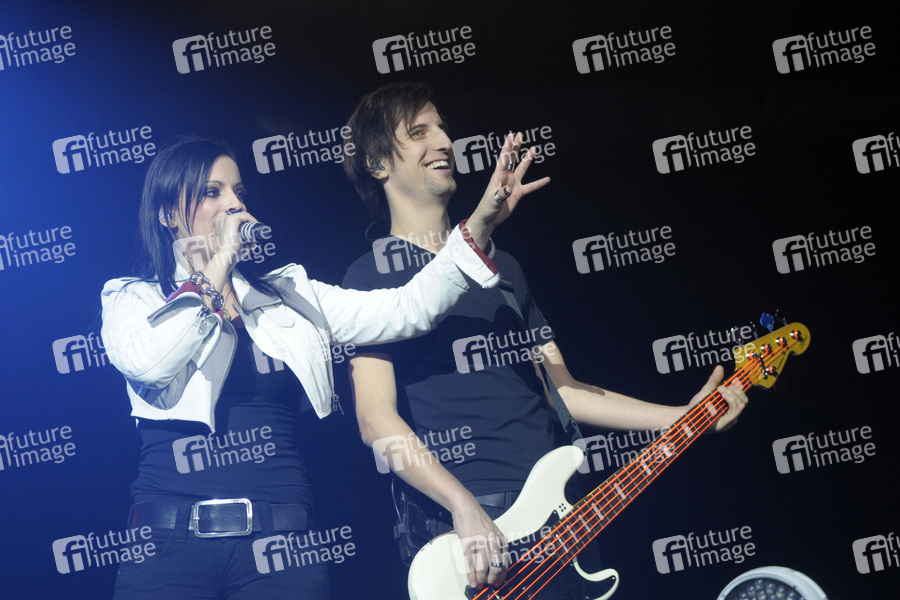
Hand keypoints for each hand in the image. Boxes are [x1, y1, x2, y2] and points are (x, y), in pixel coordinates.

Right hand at [210, 210, 257, 270]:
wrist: (225, 256)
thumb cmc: (229, 252)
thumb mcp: (233, 243)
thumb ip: (241, 240)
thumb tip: (253, 241)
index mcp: (219, 223)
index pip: (234, 218)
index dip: (244, 221)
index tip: (251, 228)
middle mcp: (221, 219)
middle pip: (239, 215)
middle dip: (248, 220)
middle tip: (255, 228)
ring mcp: (226, 218)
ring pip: (243, 215)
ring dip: (251, 220)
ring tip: (256, 227)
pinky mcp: (232, 220)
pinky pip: (245, 216)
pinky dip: (252, 219)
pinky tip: (255, 225)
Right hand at [452, 496, 508, 588]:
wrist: (466, 507)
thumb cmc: (478, 519)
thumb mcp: (493, 532)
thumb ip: (495, 546)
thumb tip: (494, 564)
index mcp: (501, 540)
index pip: (505, 563)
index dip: (501, 576)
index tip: (497, 582)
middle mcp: (493, 542)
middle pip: (495, 568)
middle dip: (492, 580)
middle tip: (488, 585)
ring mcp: (480, 543)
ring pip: (482, 568)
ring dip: (480, 580)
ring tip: (479, 585)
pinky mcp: (468, 544)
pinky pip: (470, 564)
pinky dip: (471, 575)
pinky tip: (471, 581)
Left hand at [466, 132, 549, 248]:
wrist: (489, 218)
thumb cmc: (487, 208)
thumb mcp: (493, 201)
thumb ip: (500, 195)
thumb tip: (508, 190)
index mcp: (498, 176)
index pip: (503, 159)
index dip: (507, 148)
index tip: (511, 136)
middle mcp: (506, 177)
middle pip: (512, 159)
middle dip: (515, 147)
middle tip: (520, 135)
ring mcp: (513, 184)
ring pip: (521, 169)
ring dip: (527, 159)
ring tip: (534, 149)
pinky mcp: (518, 193)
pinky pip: (530, 186)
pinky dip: (539, 183)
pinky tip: (547, 179)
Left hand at [688, 366, 747, 431]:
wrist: (689, 413)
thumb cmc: (699, 403)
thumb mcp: (708, 390)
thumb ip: (715, 380)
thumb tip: (719, 367)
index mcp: (731, 404)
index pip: (742, 396)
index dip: (740, 389)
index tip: (731, 383)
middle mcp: (732, 411)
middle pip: (743, 400)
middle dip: (735, 392)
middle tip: (722, 388)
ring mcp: (729, 419)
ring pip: (739, 406)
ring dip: (732, 397)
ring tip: (721, 393)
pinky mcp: (724, 425)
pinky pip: (733, 416)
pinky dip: (737, 409)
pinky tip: (738, 405)